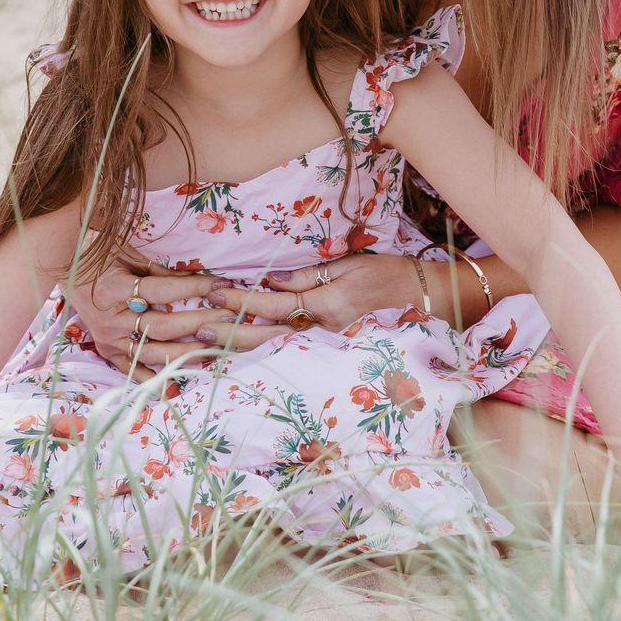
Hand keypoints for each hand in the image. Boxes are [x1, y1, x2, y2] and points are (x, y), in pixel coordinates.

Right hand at [70, 258, 247, 378]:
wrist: (60, 265)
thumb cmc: (96, 253)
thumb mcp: (126, 253)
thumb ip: (158, 271)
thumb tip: (196, 281)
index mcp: (114, 288)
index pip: (163, 291)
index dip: (195, 287)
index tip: (222, 284)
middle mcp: (111, 318)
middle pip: (163, 326)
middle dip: (200, 322)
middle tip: (230, 318)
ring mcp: (107, 338)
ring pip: (153, 352)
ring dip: (187, 352)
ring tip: (215, 348)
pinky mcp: (105, 350)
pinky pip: (132, 369)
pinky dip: (153, 378)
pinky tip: (178, 383)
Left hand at [203, 252, 422, 348]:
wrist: (422, 300)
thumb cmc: (387, 274)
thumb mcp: (348, 264)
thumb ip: (307, 275)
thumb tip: (271, 279)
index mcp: (328, 306)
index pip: (275, 304)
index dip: (243, 300)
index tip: (215, 293)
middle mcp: (324, 332)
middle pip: (268, 337)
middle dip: (231, 334)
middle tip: (197, 329)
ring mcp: (327, 346)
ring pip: (275, 351)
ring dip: (240, 349)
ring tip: (209, 345)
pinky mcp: (329, 350)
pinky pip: (289, 353)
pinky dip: (262, 355)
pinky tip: (239, 354)